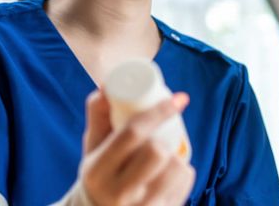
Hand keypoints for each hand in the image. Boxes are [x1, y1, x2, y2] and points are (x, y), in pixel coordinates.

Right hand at [78, 90, 195, 205]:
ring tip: (164, 159)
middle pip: (157, 151)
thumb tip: (106, 84)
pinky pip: (186, 184)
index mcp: (97, 171)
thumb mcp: (92, 148)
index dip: (159, 111)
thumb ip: (98, 116)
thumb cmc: (100, 173)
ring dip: (176, 158)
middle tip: (159, 140)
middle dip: (163, 140)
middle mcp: (118, 193)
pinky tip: (171, 175)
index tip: (179, 98)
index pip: (132, 133)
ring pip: (177, 168)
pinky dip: (184, 174)